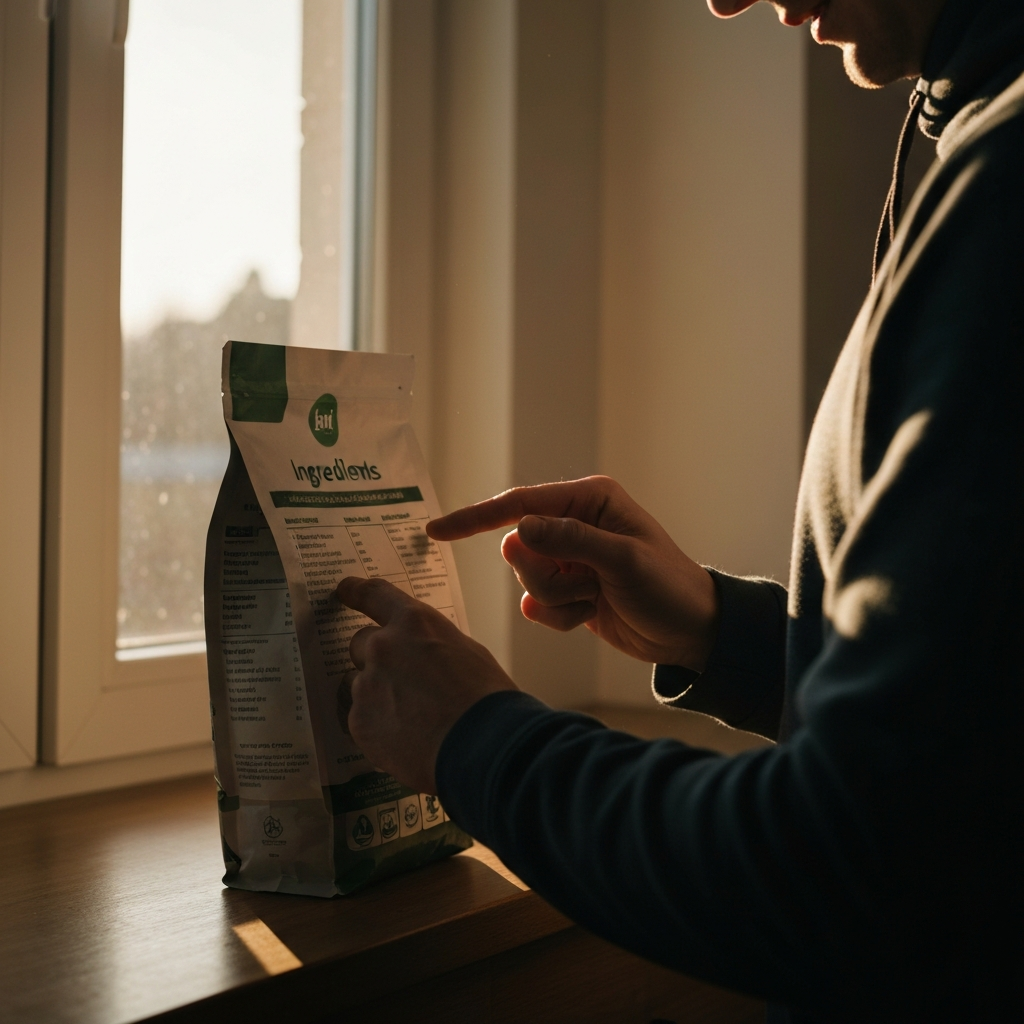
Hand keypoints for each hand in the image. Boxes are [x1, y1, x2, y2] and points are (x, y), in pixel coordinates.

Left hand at [336, 577, 517, 793]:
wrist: (480, 748)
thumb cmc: (486, 699)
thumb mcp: (468, 654)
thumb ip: (433, 646)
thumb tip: (424, 658)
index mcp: (414, 623)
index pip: (374, 595)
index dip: (356, 592)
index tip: (344, 591)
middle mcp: (383, 647)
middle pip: (359, 644)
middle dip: (375, 659)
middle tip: (399, 681)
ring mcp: (366, 685)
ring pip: (357, 684)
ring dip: (375, 695)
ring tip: (407, 718)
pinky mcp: (359, 723)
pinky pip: (358, 718)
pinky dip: (375, 726)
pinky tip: (401, 739)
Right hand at [427, 476, 717, 671]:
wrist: (691, 632)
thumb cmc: (669, 587)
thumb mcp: (625, 561)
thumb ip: (572, 541)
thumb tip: (520, 528)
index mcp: (588, 501)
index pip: (519, 505)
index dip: (475, 518)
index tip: (436, 531)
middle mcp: (574, 524)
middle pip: (517, 548)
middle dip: (545, 575)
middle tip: (586, 583)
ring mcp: (569, 558)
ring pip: (526, 580)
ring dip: (558, 598)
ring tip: (594, 598)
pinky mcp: (568, 589)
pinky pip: (537, 606)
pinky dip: (560, 616)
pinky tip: (590, 612)